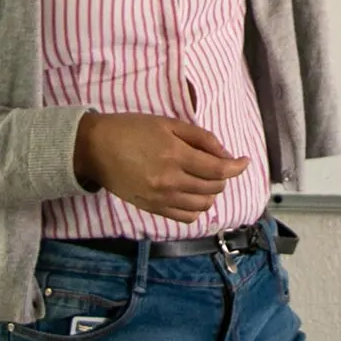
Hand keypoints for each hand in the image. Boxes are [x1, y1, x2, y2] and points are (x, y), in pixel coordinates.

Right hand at [72, 112, 249, 223]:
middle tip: (219, 163)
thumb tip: (225, 154)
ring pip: (202, 205)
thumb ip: (200, 138)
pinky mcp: (151, 209)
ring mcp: (160, 198)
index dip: (237, 166)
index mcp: (175, 156)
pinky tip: (193, 194)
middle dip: (223, 176)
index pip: (218, 169)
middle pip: (213, 188)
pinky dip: (196, 207)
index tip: (244, 161)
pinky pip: (185, 217)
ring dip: (211, 192)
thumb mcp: (168, 123)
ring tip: (206, 179)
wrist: (95, 148)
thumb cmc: (132, 129)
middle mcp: (170, 181)